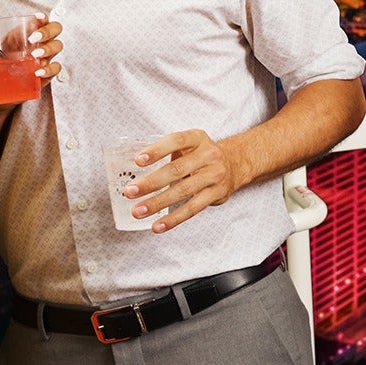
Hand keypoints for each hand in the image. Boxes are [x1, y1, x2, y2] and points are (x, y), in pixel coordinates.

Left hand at [0, 16, 64, 104]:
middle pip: (54, 30)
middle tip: (34, 39)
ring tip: (36, 55)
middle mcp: (34, 45)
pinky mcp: (44, 75)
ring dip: (48, 48)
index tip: (38, 17)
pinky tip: (37, 72)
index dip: (41, 17)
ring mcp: (42, 59)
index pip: (38, 21)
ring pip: (57, 46)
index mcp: (20, 37)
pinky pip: (55, 68)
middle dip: (48, 31)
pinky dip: (49, 69)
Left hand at [122, 129, 248, 232]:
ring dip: (158, 203)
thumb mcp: (189, 145)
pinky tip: (158, 226)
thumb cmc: (201, 155)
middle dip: (151, 183)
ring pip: (183, 191)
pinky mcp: (216, 194)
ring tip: (138, 211)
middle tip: (130, 192)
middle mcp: (208, 155)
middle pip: (176, 170)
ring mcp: (214, 175)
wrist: (235, 164)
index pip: (176, 141)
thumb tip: (130, 168)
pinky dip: (173, 219)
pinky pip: (193, 209)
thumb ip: (167, 151)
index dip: (157, 151)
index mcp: (197, 138)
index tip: (138, 160)